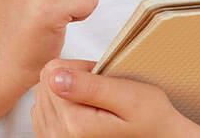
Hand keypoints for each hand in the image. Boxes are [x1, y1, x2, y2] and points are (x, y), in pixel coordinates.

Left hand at [28, 59, 199, 137]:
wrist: (158, 137)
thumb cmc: (149, 118)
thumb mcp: (128, 97)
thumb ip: (91, 85)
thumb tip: (54, 76)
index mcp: (74, 123)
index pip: (53, 71)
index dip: (80, 68)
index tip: (102, 80)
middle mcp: (58, 135)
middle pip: (45, 82)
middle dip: (73, 80)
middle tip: (102, 94)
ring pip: (42, 94)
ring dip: (66, 93)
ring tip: (94, 104)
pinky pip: (41, 109)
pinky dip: (60, 105)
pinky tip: (81, 112)